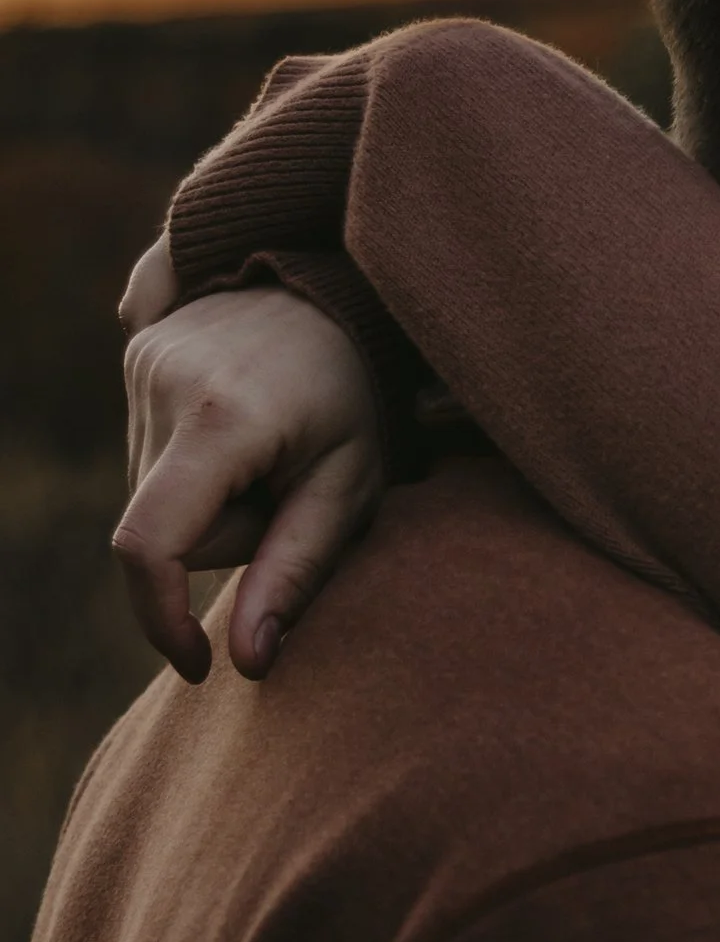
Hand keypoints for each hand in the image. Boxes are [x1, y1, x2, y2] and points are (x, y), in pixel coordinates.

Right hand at [117, 257, 385, 682]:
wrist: (340, 278)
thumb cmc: (362, 391)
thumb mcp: (351, 487)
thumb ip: (297, 572)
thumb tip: (248, 663)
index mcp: (221, 418)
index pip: (149, 545)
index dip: (160, 618)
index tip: (198, 663)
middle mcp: (163, 382)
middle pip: (164, 532)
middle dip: (225, 540)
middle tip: (292, 493)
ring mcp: (140, 360)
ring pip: (154, 498)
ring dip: (210, 503)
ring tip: (273, 452)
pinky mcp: (135, 351)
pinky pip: (149, 455)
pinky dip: (194, 466)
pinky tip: (244, 426)